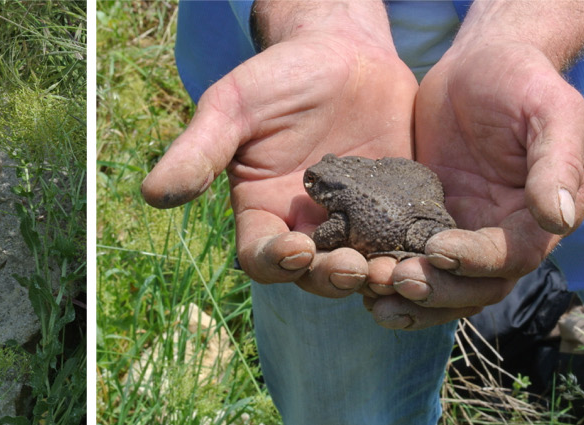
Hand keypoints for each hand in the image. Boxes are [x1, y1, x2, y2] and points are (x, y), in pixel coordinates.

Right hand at [140, 1, 415, 297]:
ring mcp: (358, 225)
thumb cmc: (279, 76)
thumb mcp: (233, 107)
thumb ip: (199, 151)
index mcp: (264, 214)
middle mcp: (310, 229)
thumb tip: (152, 193)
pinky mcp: (399, 212)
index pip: (263, 259)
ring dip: (380, 275)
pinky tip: (431, 246)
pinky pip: (408, 242)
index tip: (294, 250)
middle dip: (335, 277)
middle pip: (317, 276)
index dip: (275, 262)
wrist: (344, 51)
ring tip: (398, 269)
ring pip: (366, 268)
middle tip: (356, 268)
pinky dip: (417, 251)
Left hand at [364, 2, 583, 329]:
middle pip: (476, 288)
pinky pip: (413, 263)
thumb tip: (559, 219)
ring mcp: (467, 236)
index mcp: (542, 218)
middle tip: (394, 280)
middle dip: (438, 290)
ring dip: (410, 300)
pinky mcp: (429, 226)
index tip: (438, 249)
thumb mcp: (551, 111)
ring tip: (370, 294)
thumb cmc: (523, 80)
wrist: (479, 66)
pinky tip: (359, 280)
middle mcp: (507, 239)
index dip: (477, 261)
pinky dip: (390, 279)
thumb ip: (558, 163)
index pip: (513, 257)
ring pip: (444, 287)